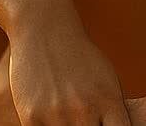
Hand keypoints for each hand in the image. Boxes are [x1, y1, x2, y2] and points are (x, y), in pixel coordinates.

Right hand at [7, 22, 132, 124]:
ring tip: (65, 114)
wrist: (44, 29)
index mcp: (109, 101)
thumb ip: (114, 111)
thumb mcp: (107, 79)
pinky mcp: (31, 117)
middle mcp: (84, 110)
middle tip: (82, 118)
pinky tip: (49, 117)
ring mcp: (57, 115)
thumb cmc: (81, 57)